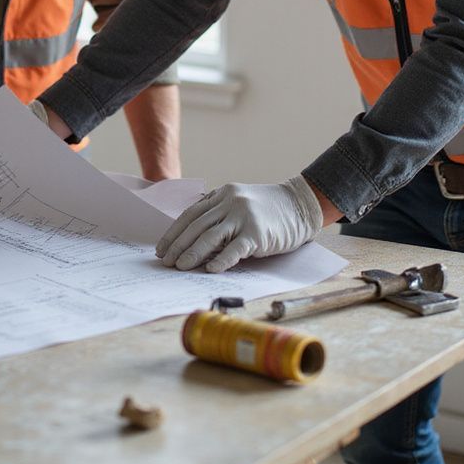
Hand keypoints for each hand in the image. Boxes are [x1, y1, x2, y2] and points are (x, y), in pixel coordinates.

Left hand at [155, 176, 323, 272]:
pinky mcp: (258, 232)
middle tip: (165, 261)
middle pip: (196, 226)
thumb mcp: (240, 203)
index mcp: (222, 195)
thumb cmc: (269, 209)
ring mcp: (243, 216)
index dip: (174, 232)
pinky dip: (221, 259)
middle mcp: (229, 202)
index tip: (162, 248)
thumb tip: (193, 238)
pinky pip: (235, 248)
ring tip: (180, 267)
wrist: (301, 204)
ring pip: (211, 236)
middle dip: (178, 245)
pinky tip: (210, 269)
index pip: (191, 214)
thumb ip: (220, 214)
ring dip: (193, 253)